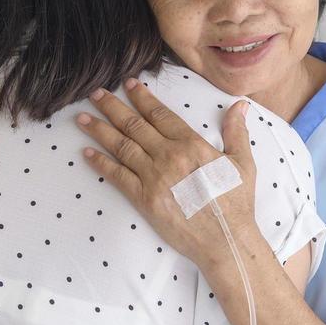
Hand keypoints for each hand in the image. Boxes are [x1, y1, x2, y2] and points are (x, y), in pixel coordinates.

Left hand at [75, 77, 258, 268]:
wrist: (226, 239)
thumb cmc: (236, 204)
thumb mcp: (243, 164)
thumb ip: (236, 132)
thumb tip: (239, 106)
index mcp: (191, 144)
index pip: (160, 114)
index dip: (141, 97)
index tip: (128, 84)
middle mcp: (168, 156)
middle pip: (134, 125)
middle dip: (112, 107)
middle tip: (95, 94)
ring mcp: (154, 178)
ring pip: (121, 147)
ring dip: (99, 130)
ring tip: (83, 118)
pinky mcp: (144, 200)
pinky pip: (117, 177)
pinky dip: (101, 163)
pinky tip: (87, 153)